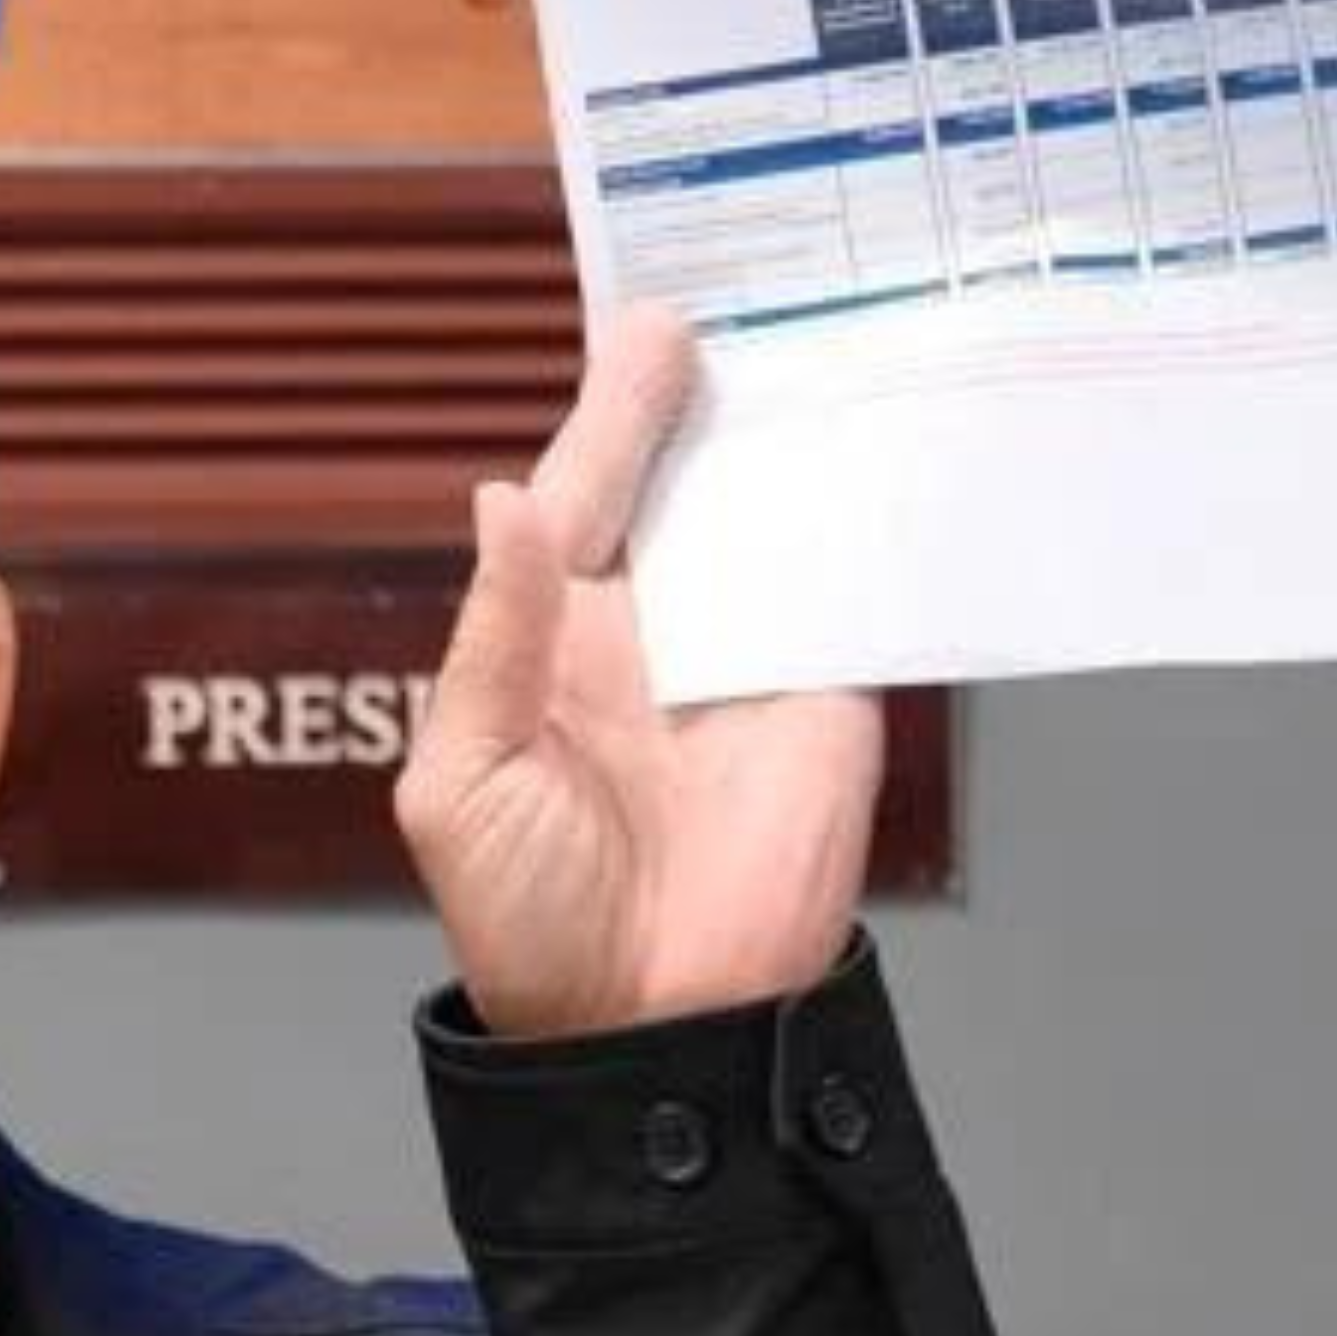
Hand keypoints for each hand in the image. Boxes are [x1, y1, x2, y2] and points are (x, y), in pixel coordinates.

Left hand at [397, 308, 886, 1036]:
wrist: (652, 1027)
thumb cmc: (529, 926)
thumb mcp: (464, 784)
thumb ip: (494, 643)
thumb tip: (500, 503)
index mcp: (553, 646)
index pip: (580, 500)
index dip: (606, 416)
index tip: (637, 330)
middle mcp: (654, 638)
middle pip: (679, 486)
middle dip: (691, 400)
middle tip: (708, 308)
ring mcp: (747, 661)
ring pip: (768, 520)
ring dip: (782, 441)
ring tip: (796, 337)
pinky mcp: (829, 696)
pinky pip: (852, 592)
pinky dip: (867, 523)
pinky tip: (871, 445)